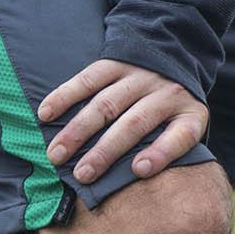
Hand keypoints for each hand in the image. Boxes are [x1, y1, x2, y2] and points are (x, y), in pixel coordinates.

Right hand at [38, 59, 209, 185]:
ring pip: (106, 105)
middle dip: (105, 152)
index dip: (161, 154)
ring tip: (56, 154)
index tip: (139, 170)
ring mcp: (139, 76)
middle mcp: (165, 93)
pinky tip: (46, 114)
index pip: (180, 136)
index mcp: (188, 114)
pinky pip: (88, 79)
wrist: (175, 54)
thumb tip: (139, 179)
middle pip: (133, 125)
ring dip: (78, 130)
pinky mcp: (116, 62)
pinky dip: (64, 96)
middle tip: (82, 175)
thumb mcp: (188, 126)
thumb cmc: (173, 109)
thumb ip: (172, 150)